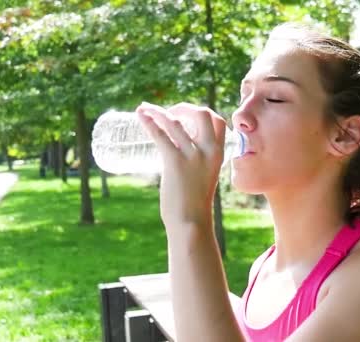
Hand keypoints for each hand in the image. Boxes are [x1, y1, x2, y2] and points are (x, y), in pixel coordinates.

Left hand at [135, 102, 226, 233]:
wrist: (191, 223)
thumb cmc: (195, 205)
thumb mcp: (205, 177)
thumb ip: (198, 164)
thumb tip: (180, 156)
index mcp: (218, 154)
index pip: (218, 121)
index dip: (202, 112)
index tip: (186, 115)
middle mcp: (208, 151)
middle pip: (201, 113)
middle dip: (183, 107)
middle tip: (168, 112)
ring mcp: (192, 155)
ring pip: (175, 122)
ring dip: (158, 111)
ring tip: (144, 108)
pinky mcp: (175, 162)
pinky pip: (161, 135)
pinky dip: (149, 123)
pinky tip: (141, 117)